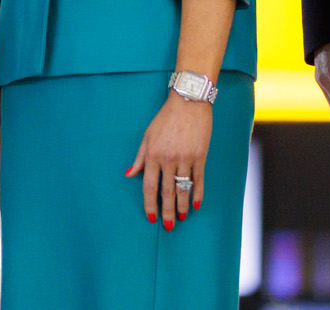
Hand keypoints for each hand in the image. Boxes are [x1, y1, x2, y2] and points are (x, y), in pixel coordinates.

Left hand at [127, 92, 211, 227]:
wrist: (188, 102)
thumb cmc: (165, 118)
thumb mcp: (147, 136)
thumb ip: (139, 158)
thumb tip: (128, 174)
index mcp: (153, 155)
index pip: (149, 186)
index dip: (150, 204)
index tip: (152, 217)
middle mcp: (168, 159)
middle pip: (167, 192)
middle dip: (167, 211)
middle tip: (169, 226)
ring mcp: (185, 158)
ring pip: (183, 188)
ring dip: (182, 206)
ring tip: (182, 218)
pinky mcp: (200, 156)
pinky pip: (199, 179)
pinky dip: (198, 193)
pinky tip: (196, 204)